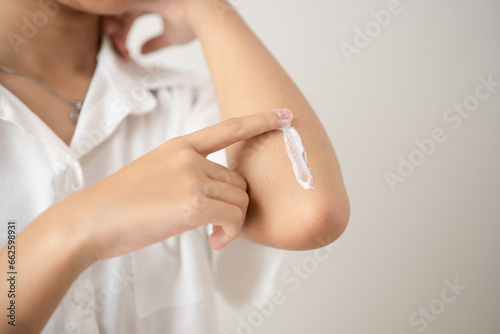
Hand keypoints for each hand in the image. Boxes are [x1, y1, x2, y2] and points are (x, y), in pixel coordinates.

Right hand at [81, 109, 292, 258]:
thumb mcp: (155, 173)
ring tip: (214, 234)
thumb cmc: (121, 203)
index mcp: (180, 146)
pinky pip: (234, 217)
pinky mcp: (193, 203)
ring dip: (233, 221)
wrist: (90, 220)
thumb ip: (188, 173)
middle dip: (235, 205)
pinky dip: (230, 233)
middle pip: (239, 181)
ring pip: (240, 200)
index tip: (285, 115)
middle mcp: (190, 157)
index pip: (229, 128)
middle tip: (219, 225)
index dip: (260, 120)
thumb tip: (219, 195)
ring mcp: (192, 178)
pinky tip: (214, 241)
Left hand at [101, 0, 203, 59]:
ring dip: (112, 25)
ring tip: (112, 40)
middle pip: (120, 12)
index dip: (124, 34)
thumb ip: (155, 44)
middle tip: (115, 47)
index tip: (124, 52)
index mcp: (154, 3)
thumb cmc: (195, 23)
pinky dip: (113, 19)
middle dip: (114, 30)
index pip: (130, 17)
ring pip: (117, 7)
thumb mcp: (171, 37)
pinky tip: (112, 31)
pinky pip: (119, 6)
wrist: (204, 14)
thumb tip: (142, 52)